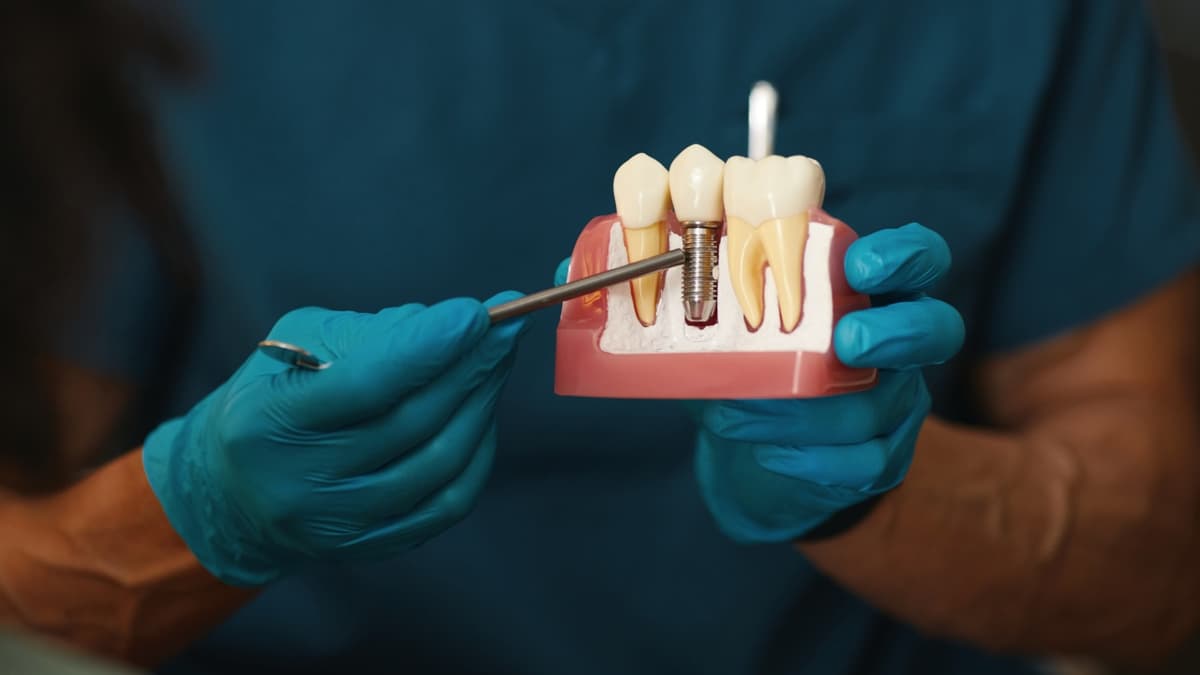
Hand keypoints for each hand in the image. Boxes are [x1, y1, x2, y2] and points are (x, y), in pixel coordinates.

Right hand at [142, 294, 527, 585]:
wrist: (233, 490)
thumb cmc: (274, 395)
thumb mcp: (294, 343)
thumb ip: (366, 333)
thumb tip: (445, 325)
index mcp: (269, 422)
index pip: (364, 385)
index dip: (428, 348)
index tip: (476, 313)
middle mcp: (301, 482)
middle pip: (412, 423)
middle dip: (470, 366)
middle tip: (508, 325)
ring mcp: (339, 522)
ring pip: (439, 463)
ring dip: (481, 404)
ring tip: (497, 360)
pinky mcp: (372, 546)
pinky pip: (448, 502)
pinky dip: (477, 453)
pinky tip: (482, 413)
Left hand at [693, 223, 963, 541]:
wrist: (759, 450)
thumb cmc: (760, 361)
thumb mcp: (754, 318)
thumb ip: (745, 293)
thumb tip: (696, 274)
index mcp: (877, 291)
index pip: (920, 257)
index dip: (905, 256)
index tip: (858, 266)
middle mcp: (901, 343)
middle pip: (938, 330)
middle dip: (896, 333)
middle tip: (848, 340)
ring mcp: (898, 404)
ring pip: (876, 406)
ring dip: (804, 410)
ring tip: (739, 411)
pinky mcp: (883, 459)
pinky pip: (863, 463)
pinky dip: (811, 459)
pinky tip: (770, 452)